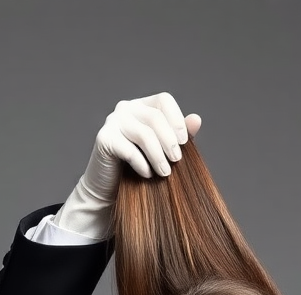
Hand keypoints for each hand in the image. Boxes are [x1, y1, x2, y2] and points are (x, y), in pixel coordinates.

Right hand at [54, 92, 201, 237]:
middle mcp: (126, 108)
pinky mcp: (104, 138)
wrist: (111, 188)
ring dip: (158, 156)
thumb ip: (178, 136)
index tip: (185, 143)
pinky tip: (148, 175)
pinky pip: (128, 150)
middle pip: (155, 117)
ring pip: (144, 134)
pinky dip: (141, 164)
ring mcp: (113, 121)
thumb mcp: (163, 151)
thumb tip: (196, 119)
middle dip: (169, 141)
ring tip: (165, 173)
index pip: (164, 100)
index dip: (177, 120)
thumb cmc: (140, 167)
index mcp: (143, 106)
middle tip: (177, 161)